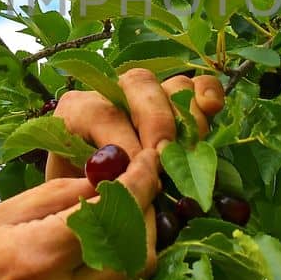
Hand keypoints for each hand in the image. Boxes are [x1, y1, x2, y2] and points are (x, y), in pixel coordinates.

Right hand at [0, 147, 164, 279]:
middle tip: (140, 199)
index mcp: (34, 256)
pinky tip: (78, 270)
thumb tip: (101, 181)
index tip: (151, 162)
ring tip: (109, 230)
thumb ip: (50, 200)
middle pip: (137, 261)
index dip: (142, 184)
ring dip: (122, 258)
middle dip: (148, 225)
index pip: (114, 215)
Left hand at [44, 68, 224, 179]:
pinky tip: (212, 109)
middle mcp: (110, 92)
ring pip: (172, 85)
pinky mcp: (173, 100)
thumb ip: (87, 189)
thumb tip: (122, 185)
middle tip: (163, 160)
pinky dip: (207, 93)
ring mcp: (146, 94)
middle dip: (156, 122)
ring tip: (187, 151)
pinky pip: (195, 86)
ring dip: (186, 116)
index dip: (125, 144)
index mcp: (76, 110)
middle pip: (139, 85)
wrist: (87, 194)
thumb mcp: (68, 194)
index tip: (137, 173)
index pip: (103, 113)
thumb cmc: (75, 194)